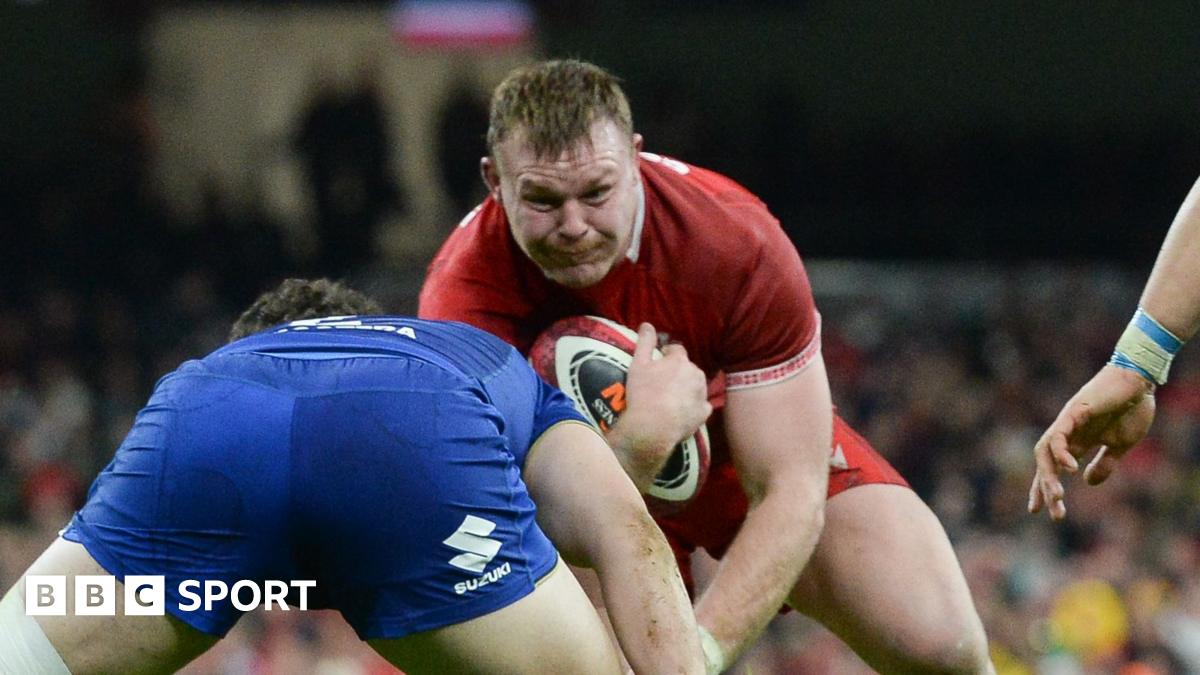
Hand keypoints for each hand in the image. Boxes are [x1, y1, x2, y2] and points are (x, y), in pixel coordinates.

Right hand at [608, 323, 711, 490]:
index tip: (657, 364)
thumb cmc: (643, 393)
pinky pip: (700, 405)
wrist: (653, 426)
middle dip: (677, 372)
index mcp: (680, 360)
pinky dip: (693, 407)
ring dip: (686, 388)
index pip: (676, 350)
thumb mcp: (638, 364)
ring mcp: (702, 393)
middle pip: (687, 368)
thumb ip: (644, 342)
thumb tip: (647, 324)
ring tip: (670, 399)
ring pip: (696, 385)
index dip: (666, 355)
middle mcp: (696, 373)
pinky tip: (680, 413)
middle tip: (661, 384)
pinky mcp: (704, 412)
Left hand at [1028, 364, 1155, 519]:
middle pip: (1044, 463)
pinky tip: (1069, 468)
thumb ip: (1105, 463)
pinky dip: (1061, 451)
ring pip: (1046, 451)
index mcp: (1077, 443)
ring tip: (1057, 495)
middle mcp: (1067, 434)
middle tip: (1050, 512)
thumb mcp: (1120, 444)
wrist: (1139, 382)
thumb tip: (1089, 482)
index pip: (1052, 469)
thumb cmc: (1131, 409)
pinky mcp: (1074, 412)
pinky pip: (1060, 434)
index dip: (1043, 489)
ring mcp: (1068, 422)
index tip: (1038, 511)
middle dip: (1044, 488)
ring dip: (1049, 475)